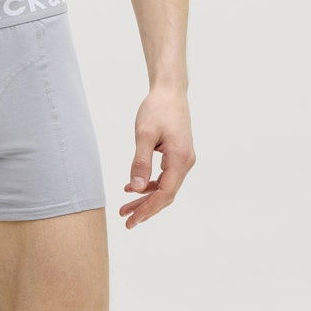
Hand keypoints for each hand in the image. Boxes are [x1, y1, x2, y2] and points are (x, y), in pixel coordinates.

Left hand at [121, 85, 195, 228]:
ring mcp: (183, 159)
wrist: (170, 90)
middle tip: (126, 220)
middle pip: (166, 194)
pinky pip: (165, 176)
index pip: (165, 194)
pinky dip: (150, 184)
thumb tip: (136, 189)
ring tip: (125, 207)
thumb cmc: (157, 108)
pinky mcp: (178, 154)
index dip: (148, 209)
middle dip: (146, 208)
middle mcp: (185, 162)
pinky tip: (133, 186)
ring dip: (146, 197)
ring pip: (165, 186)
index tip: (131, 220)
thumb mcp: (145, 134)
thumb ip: (141, 162)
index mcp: (180, 159)